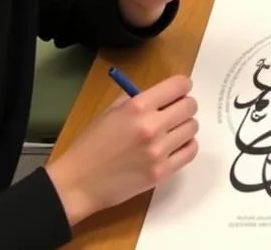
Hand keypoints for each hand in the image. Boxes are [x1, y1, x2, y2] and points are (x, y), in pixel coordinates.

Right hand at [45, 75, 198, 225]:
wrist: (77, 183)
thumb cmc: (91, 145)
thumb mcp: (111, 111)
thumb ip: (139, 99)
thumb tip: (164, 95)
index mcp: (137, 106)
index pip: (180, 85)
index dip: (182, 87)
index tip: (179, 92)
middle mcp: (151, 126)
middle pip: (190, 106)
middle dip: (184, 106)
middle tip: (174, 112)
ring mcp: (158, 151)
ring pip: (192, 127)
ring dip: (184, 126)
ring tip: (171, 131)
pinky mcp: (161, 172)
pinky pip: (191, 151)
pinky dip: (187, 146)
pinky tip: (175, 146)